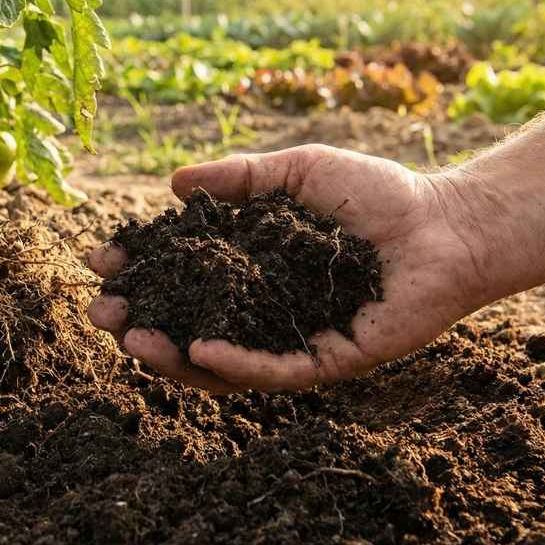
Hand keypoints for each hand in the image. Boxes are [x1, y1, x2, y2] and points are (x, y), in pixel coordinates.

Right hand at [87, 145, 489, 392]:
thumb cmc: (375, 192)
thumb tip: (173, 185)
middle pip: (188, 324)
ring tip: (135, 341)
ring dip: (172, 355)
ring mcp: (290, 338)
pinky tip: (200, 350)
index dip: (139, 268)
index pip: (181, 273)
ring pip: (220, 362)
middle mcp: (262, 308)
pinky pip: (272, 371)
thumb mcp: (295, 173)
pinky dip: (234, 363)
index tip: (100, 259)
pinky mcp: (326, 361)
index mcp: (250, 265)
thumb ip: (239, 180)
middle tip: (103, 313)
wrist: (444, 224)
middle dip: (139, 320)